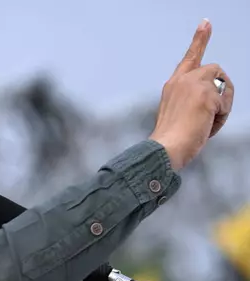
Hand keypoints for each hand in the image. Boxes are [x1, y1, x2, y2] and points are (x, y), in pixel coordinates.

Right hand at [150, 19, 233, 170]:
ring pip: (223, 85)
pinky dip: (220, 119)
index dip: (199, 39)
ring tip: (205, 123)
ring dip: (222, 106)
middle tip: (215, 112)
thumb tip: (217, 98)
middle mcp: (182, 80)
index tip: (206, 22)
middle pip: (215, 70)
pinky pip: (225, 104)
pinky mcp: (206, 95)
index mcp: (173, 85)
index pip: (189, 57)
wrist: (165, 148)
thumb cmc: (170, 139)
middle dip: (222, 89)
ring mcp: (194, 85)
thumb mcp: (178, 114)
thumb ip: (193, 99)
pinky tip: (205, 127)